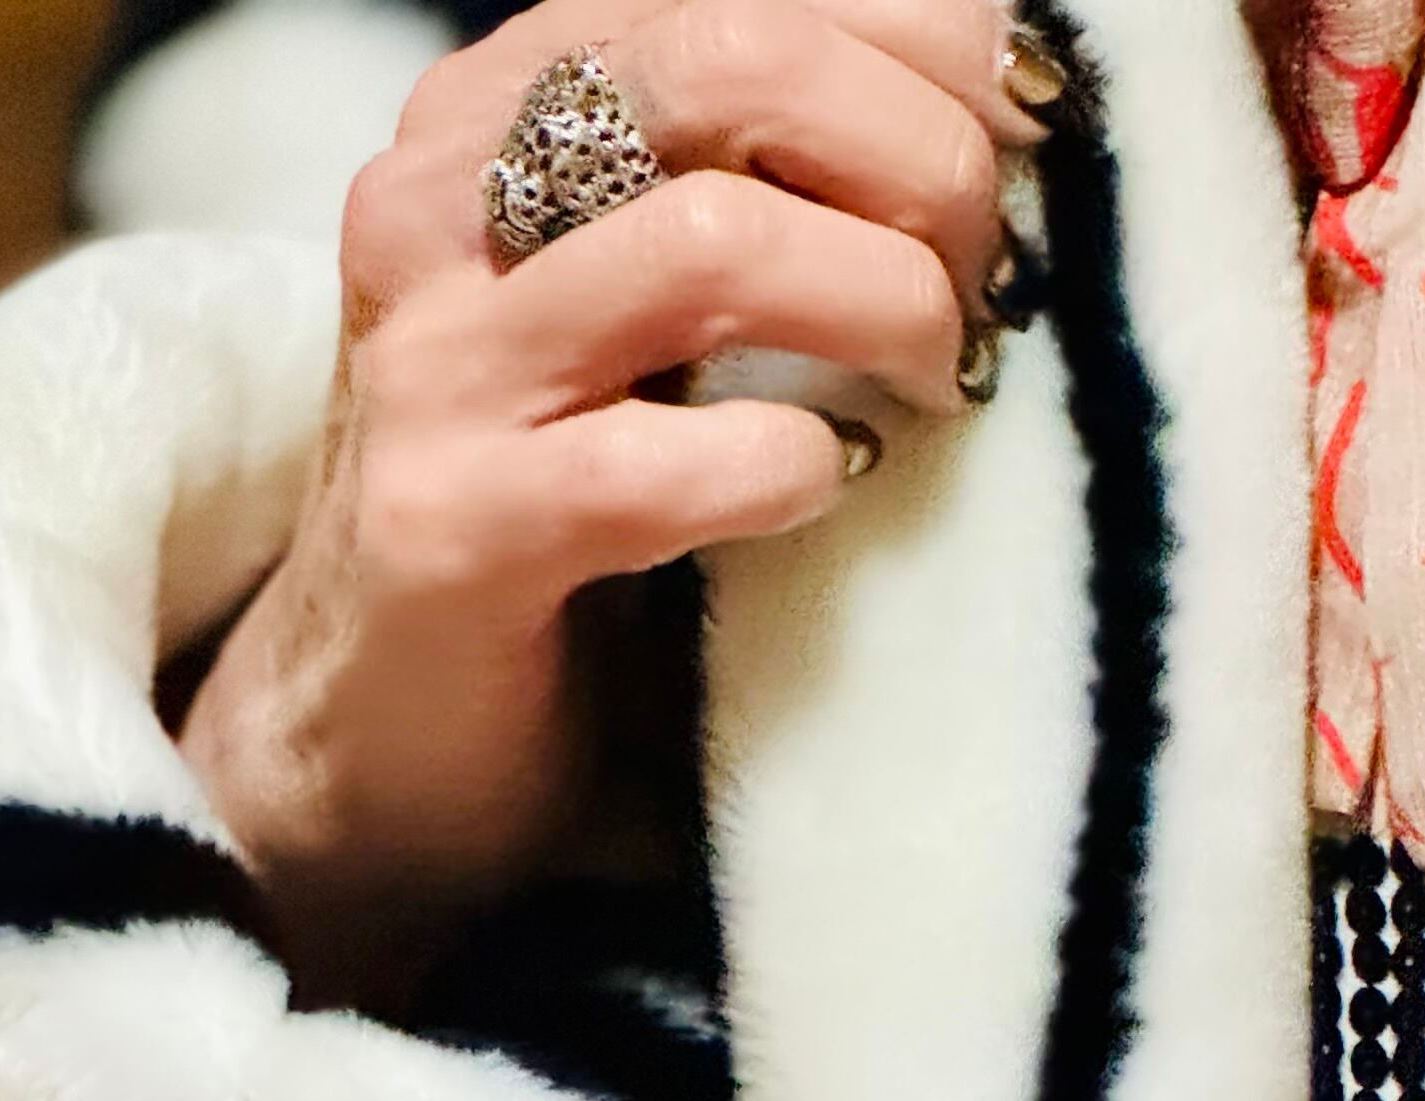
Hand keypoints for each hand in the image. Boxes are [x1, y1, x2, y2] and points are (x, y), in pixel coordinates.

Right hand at [180, 0, 1041, 1001]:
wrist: (384, 711)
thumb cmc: (567, 483)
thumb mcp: (657, 290)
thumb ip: (771, 179)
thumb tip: (997, 121)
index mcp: (511, 92)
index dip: (932, 43)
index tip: (1040, 135)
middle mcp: (447, 185)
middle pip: (739, 63)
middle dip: (923, 166)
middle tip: (993, 290)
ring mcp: (442, 354)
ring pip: (716, 239)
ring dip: (887, 308)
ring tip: (940, 384)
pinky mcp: (454, 519)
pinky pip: (666, 464)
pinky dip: (794, 468)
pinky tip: (830, 484)